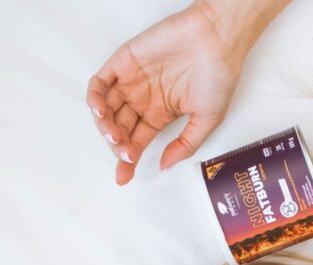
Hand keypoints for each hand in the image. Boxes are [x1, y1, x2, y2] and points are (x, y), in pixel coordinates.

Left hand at [86, 1, 244, 184]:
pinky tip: (100, 111)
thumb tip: (164, 166)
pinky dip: (94, 98)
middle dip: (117, 146)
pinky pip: (100, 83)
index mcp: (161, 115)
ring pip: (106, 109)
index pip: (137, 142)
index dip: (127, 160)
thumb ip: (186, 145)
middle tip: (125, 153)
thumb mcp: (208, 121)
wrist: (217, 40)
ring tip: (114, 135)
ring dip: (104, 126)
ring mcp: (132, 81)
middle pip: (119, 129)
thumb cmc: (218, 76)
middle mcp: (144, 100)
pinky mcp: (124, 62)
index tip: (123, 177)